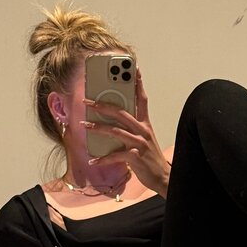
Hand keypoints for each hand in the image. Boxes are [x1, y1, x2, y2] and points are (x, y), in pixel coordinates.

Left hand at [81, 69, 170, 194]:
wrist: (163, 178)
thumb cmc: (150, 158)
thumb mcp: (143, 139)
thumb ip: (130, 128)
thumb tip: (110, 122)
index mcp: (145, 124)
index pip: (142, 99)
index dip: (138, 83)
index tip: (133, 68)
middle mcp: (143, 130)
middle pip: (122, 112)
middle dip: (103, 105)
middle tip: (87, 101)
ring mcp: (140, 143)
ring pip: (116, 130)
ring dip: (98, 127)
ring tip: (83, 125)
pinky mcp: (135, 157)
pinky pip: (115, 155)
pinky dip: (103, 158)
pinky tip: (93, 160)